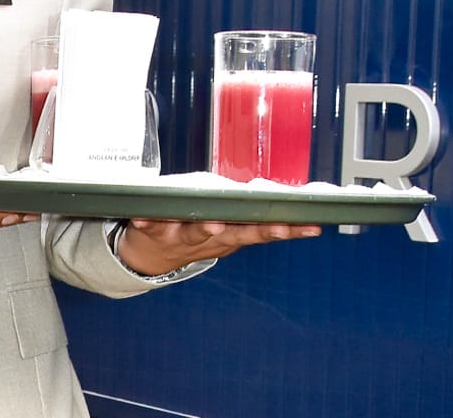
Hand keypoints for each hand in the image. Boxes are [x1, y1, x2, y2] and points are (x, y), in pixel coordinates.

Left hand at [117, 218, 321, 275]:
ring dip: (206, 228)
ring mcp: (180, 236)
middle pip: (237, 234)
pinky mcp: (151, 229)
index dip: (288, 229)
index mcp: (230, 234)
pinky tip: (141, 217)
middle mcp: (209, 238)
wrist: (148, 255)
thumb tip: (297, 198)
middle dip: (257, 230)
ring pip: (195, 232)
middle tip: (276, 226)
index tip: (311, 225)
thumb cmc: (195, 231)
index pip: (264, 230)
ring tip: (214, 223)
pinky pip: (149, 224)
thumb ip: (255, 216)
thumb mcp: (228, 228)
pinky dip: (145, 221)